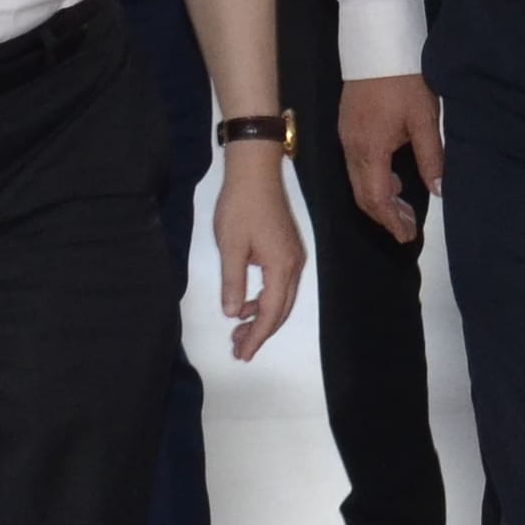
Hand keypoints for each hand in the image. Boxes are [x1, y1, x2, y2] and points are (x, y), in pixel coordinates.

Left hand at [212, 151, 302, 359]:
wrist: (255, 171)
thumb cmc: (240, 206)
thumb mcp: (230, 246)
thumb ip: (233, 283)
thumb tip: (234, 314)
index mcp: (282, 267)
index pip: (271, 312)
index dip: (257, 336)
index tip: (242, 353)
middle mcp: (294, 265)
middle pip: (282, 310)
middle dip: (261, 332)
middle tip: (238, 349)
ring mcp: (293, 256)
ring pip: (282, 298)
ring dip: (262, 316)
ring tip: (238, 330)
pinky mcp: (287, 247)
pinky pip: (280, 284)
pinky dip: (265, 299)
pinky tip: (247, 303)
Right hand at [342, 72, 443, 244]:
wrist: (376, 41)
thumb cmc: (404, 80)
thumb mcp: (425, 119)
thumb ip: (431, 157)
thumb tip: (438, 190)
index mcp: (370, 149)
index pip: (376, 198)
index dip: (392, 220)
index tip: (408, 235)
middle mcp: (351, 148)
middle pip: (362, 194)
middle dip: (384, 216)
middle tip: (406, 229)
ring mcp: (345, 136)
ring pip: (356, 180)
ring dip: (378, 198)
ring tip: (402, 208)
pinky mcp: (346, 126)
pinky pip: (355, 165)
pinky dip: (371, 180)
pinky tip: (391, 179)